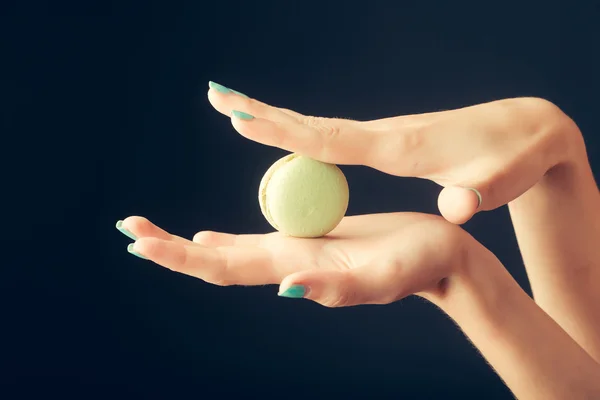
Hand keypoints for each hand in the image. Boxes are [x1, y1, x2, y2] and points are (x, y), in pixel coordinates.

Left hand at [119, 213, 473, 306]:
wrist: (437, 258)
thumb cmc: (419, 265)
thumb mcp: (379, 275)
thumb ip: (334, 287)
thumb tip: (286, 290)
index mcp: (294, 269)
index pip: (224, 267)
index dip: (180, 258)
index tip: (140, 243)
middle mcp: (286, 264)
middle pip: (214, 260)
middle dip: (169, 248)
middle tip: (128, 228)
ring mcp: (295, 252)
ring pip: (229, 251)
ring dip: (187, 244)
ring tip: (150, 232)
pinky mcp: (308, 239)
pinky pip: (255, 239)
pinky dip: (224, 239)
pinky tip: (207, 238)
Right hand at [208, 83, 576, 223]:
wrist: (523, 127)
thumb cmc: (511, 157)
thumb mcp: (500, 179)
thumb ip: (478, 193)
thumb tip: (458, 208)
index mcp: (397, 146)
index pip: (329, 139)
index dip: (285, 133)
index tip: (240, 119)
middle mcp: (381, 134)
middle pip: (311, 124)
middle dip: (262, 114)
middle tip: (215, 97)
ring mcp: (381, 135)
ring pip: (318, 127)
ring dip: (274, 120)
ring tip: (233, 110)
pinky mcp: (385, 140)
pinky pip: (331, 137)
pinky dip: (299, 134)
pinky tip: (284, 136)